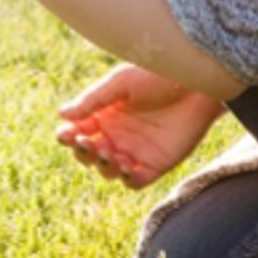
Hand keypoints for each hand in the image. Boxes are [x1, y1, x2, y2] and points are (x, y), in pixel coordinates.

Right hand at [55, 64, 226, 188]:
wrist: (195, 84)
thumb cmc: (157, 76)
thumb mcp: (121, 83)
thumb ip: (93, 100)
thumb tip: (62, 115)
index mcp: (103, 115)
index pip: (77, 132)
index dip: (68, 136)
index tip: (67, 135)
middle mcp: (116, 136)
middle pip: (88, 154)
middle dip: (83, 152)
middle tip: (87, 142)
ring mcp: (135, 152)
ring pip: (108, 170)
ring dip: (103, 165)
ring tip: (110, 152)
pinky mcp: (155, 165)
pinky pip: (134, 181)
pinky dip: (126, 178)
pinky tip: (126, 165)